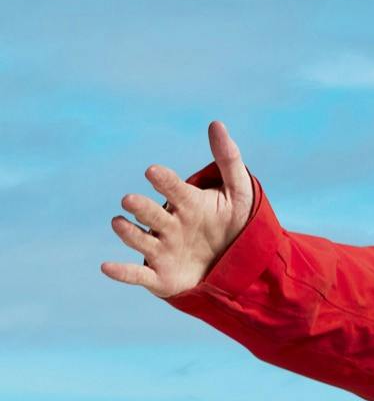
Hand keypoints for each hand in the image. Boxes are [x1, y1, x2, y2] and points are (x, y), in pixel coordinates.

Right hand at [101, 121, 257, 301]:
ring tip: (119, 222)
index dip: (165, 181)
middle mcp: (170, 224)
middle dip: (141, 207)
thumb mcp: (241, 193)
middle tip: (131, 200)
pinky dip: (122, 272)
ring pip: (141, 240)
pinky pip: (138, 275)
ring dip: (129, 233)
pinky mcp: (160, 277)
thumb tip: (216, 123)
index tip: (154, 171)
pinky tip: (106, 266)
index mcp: (187, 203)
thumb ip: (229, 160)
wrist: (241, 267)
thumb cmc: (236, 224)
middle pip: (152, 213)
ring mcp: (163, 250)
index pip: (174, 189)